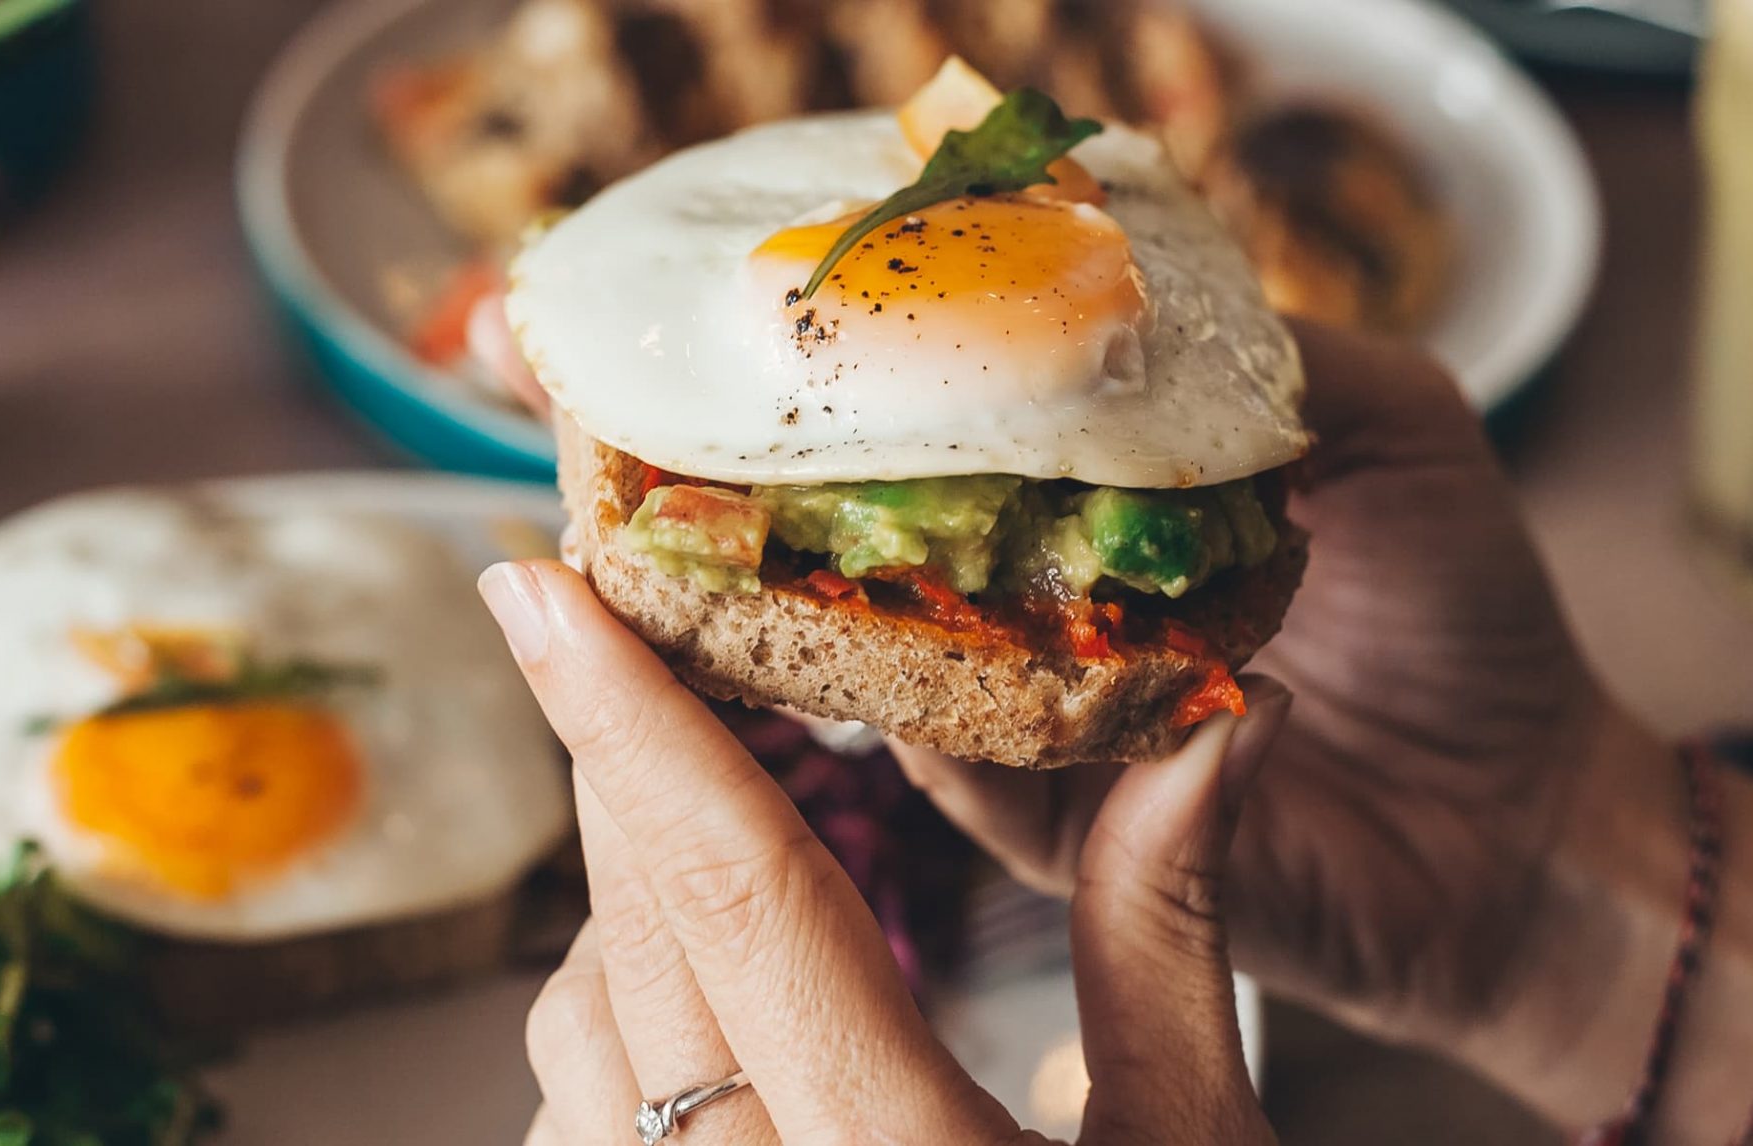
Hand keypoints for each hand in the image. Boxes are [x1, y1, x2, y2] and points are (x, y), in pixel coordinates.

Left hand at [480, 559, 1280, 1144]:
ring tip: (726, 849)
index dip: (637, 723)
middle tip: (636, 637)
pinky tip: (717, 1018)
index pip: (744, 898)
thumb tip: (1212, 717)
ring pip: (578, 1029)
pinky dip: (622, 1031)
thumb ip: (1168, 938)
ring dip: (631, 912)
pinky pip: (573, 1123)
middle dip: (629, 771)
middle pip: (640, 938)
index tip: (540, 580)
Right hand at [892, 323, 1624, 1046]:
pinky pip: (984, 797)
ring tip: (874, 572)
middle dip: (863, 514)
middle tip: (814, 466)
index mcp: (1122, 506)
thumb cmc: (1469, 608)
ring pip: (922, 678)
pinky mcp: (1080, 843)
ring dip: (893, 628)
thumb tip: (1123, 302)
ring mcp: (1064, 727)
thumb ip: (1276, 355)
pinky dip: (962, 750)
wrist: (1529, 809)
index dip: (925, 395)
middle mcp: (1073, 609)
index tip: (865, 344)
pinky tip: (971, 696)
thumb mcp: (1398, 422)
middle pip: (918, 557)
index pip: (991, 440)